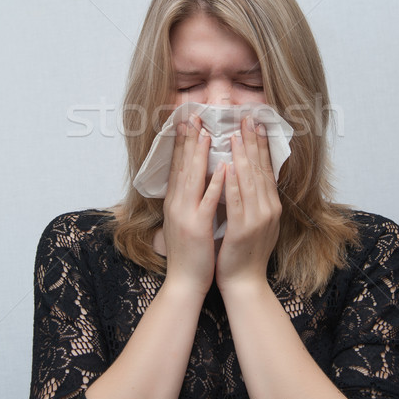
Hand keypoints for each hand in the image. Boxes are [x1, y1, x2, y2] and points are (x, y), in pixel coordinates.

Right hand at [163, 114, 225, 295]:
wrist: (185, 282)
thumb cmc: (190, 252)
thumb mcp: (184, 220)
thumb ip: (187, 199)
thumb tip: (193, 179)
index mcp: (175, 202)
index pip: (177, 166)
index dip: (181, 143)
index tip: (186, 122)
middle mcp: (176, 204)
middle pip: (182, 166)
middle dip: (187, 139)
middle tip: (192, 116)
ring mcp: (185, 215)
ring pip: (192, 179)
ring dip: (198, 154)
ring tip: (206, 133)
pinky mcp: (198, 228)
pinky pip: (208, 202)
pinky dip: (215, 183)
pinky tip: (223, 168)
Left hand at [216, 116, 281, 291]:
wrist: (244, 282)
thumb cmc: (244, 250)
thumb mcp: (256, 220)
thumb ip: (255, 197)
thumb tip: (248, 172)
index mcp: (270, 205)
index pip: (265, 169)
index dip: (260, 145)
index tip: (255, 124)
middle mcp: (268, 209)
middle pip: (259, 170)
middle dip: (253, 143)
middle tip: (248, 119)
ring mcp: (258, 219)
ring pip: (249, 182)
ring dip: (242, 157)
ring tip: (236, 135)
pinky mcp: (244, 230)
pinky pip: (237, 202)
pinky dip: (232, 184)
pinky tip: (227, 168)